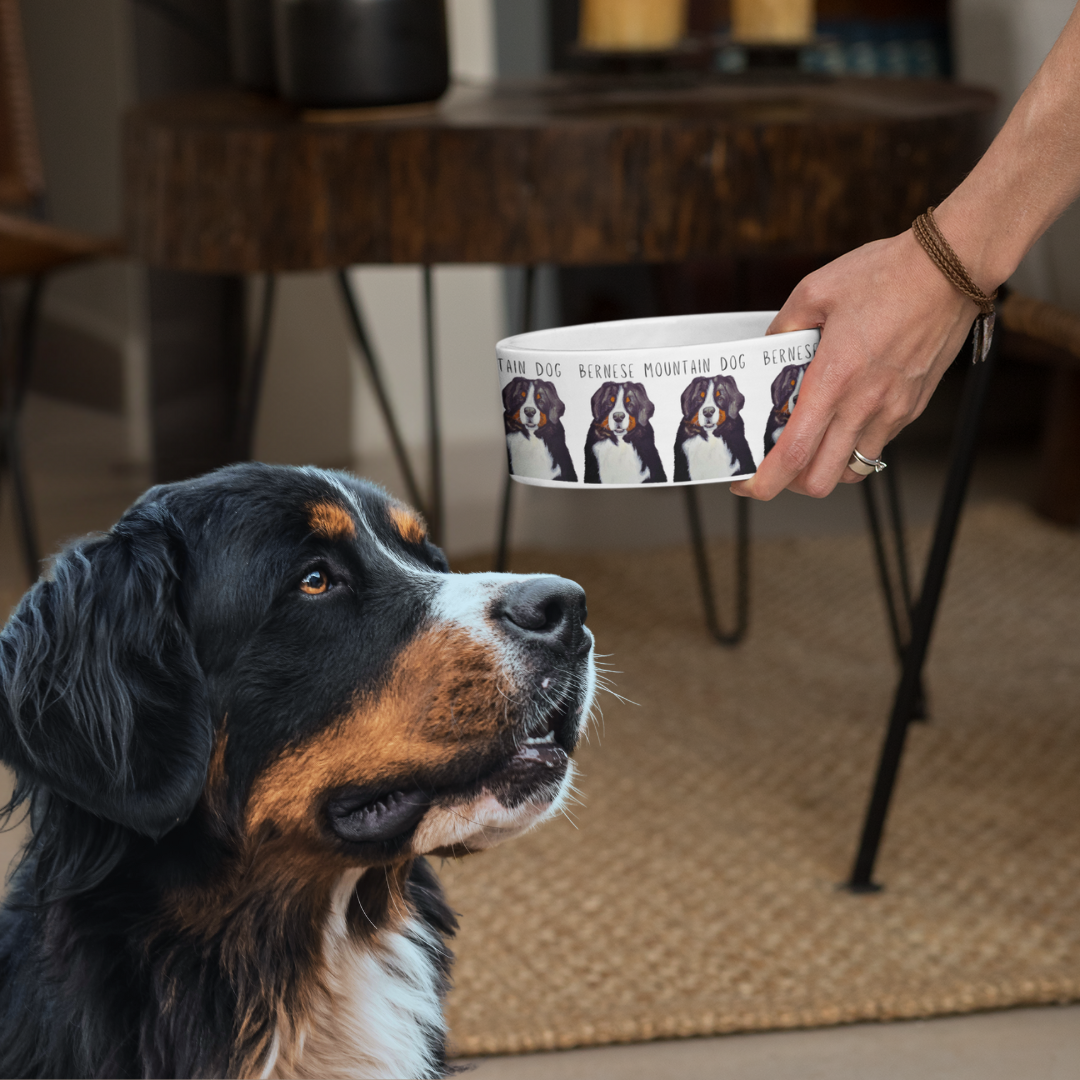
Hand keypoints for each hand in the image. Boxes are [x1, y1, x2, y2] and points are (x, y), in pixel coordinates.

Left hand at [731, 230, 977, 499]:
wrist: (952, 266)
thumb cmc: (886, 274)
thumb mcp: (815, 291)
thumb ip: (784, 326)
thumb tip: (768, 348)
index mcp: (834, 380)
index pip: (794, 455)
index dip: (763, 482)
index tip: (745, 484)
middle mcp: (864, 405)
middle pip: (821, 480)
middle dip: (791, 483)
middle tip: (776, 462)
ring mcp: (893, 410)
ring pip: (852, 469)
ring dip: (826, 466)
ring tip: (811, 441)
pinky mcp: (912, 406)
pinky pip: (877, 444)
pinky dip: (853, 443)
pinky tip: (844, 415)